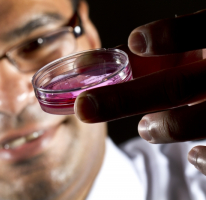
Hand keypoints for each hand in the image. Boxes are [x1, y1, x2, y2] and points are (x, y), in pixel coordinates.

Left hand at [74, 9, 205, 173]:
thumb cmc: (201, 72)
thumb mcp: (186, 57)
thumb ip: (147, 56)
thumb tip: (89, 63)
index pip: (201, 30)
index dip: (171, 34)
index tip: (134, 41)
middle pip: (176, 86)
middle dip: (123, 99)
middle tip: (84, 107)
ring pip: (190, 123)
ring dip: (159, 128)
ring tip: (146, 128)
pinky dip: (200, 158)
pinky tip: (193, 155)